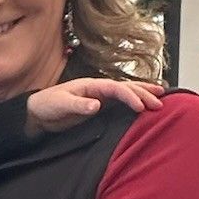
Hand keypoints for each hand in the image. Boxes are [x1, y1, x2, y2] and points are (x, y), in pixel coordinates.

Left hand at [27, 77, 163, 129]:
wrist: (37, 113)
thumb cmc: (46, 105)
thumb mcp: (60, 105)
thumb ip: (78, 105)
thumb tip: (96, 105)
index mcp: (90, 85)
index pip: (115, 88)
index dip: (129, 96)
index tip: (140, 107)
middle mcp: (98, 88)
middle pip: (125, 87)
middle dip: (144, 93)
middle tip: (159, 104)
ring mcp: (100, 97)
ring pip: (126, 92)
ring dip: (144, 94)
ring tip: (162, 97)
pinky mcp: (100, 107)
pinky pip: (121, 103)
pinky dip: (134, 101)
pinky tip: (144, 105)